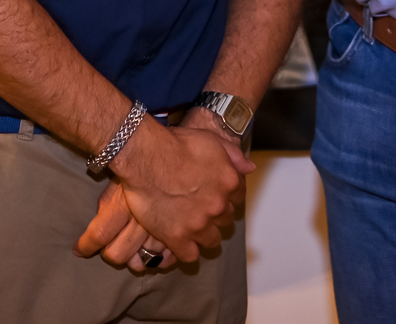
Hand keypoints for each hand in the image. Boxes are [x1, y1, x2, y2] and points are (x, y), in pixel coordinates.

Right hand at [73, 120, 250, 263]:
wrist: (146, 156)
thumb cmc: (176, 144)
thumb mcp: (211, 141)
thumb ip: (234, 156)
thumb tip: (249, 168)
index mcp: (229, 182)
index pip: (238, 198)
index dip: (226, 197)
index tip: (215, 195)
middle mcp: (218, 206)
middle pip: (225, 220)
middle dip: (216, 215)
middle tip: (199, 208)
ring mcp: (198, 224)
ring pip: (211, 240)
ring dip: (204, 234)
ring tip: (191, 227)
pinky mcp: (176, 237)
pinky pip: (190, 255)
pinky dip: (186, 251)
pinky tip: (180, 242)